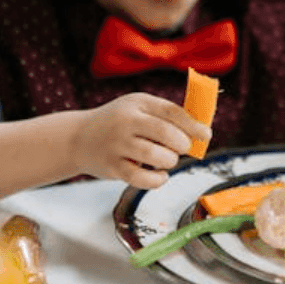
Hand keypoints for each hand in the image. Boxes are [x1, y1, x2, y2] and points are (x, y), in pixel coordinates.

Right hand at [72, 93, 210, 188]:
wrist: (78, 138)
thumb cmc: (118, 123)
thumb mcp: (138, 108)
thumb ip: (165, 116)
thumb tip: (200, 131)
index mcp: (137, 104)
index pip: (171, 112)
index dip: (193, 125)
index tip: (206, 135)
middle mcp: (126, 122)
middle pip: (165, 133)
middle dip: (182, 144)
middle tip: (183, 148)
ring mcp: (117, 145)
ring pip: (155, 156)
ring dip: (170, 161)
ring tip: (167, 160)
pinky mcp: (112, 167)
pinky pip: (142, 179)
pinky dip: (158, 180)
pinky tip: (160, 175)